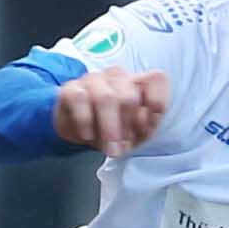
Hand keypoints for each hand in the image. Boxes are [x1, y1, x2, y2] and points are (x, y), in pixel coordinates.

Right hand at [53, 67, 170, 157]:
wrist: (81, 132)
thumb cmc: (113, 129)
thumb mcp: (136, 133)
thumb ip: (146, 125)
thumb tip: (144, 119)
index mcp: (138, 84)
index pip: (156, 79)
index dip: (157, 102)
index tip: (149, 126)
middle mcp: (117, 77)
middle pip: (129, 96)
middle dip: (128, 127)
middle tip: (124, 148)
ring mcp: (93, 80)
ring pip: (106, 98)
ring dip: (110, 129)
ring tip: (110, 150)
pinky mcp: (71, 88)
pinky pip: (79, 99)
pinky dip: (85, 121)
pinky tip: (88, 136)